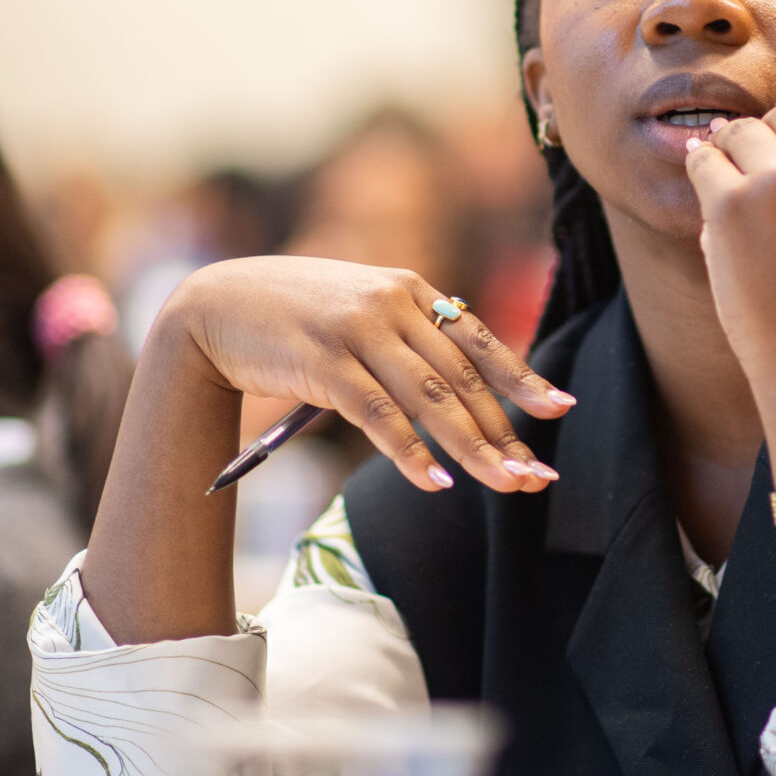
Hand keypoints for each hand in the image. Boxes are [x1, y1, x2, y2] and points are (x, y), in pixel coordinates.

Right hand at [164, 256, 571, 493]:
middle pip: (462, 377)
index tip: (559, 409)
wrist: (216, 304)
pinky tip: (436, 482)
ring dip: (471, 448)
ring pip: (430, 398)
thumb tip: (461, 393)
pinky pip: (378, 414)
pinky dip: (410, 452)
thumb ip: (407, 339)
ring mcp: (358, 330)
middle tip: (537, 476)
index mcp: (409, 290)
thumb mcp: (360, 313)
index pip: (478, 340)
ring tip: (505, 485)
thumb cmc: (294, 317)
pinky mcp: (323, 361)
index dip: (521, 377)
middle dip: (504, 431)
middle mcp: (392, 303)